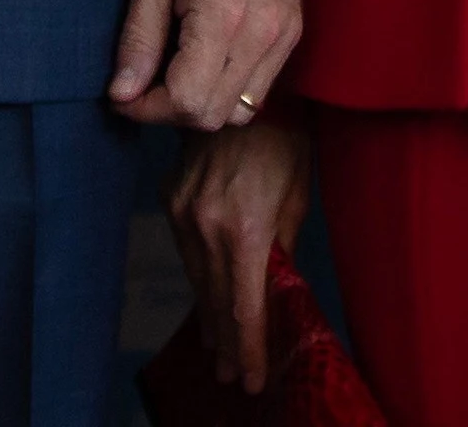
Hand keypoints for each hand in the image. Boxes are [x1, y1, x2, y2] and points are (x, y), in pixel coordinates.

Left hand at [107, 0, 302, 131]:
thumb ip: (138, 40)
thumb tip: (122, 94)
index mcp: (223, 16)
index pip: (187, 101)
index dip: (147, 109)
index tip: (124, 95)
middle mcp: (262, 33)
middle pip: (214, 115)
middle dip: (171, 111)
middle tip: (142, 87)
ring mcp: (284, 35)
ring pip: (240, 110)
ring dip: (202, 104)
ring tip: (173, 73)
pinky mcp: (293, 31)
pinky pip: (261, 86)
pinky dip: (229, 88)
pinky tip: (204, 60)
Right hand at [167, 113, 313, 393]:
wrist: (242, 90)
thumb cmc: (285, 140)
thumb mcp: (297, 197)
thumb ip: (282, 248)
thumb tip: (274, 288)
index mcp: (243, 230)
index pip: (243, 307)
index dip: (247, 347)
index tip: (249, 378)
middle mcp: (205, 227)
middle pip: (215, 300)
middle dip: (226, 342)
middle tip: (231, 374)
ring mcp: (182, 212)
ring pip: (196, 278)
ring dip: (209, 314)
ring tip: (219, 348)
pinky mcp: (170, 199)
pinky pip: (185, 250)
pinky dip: (198, 277)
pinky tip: (207, 296)